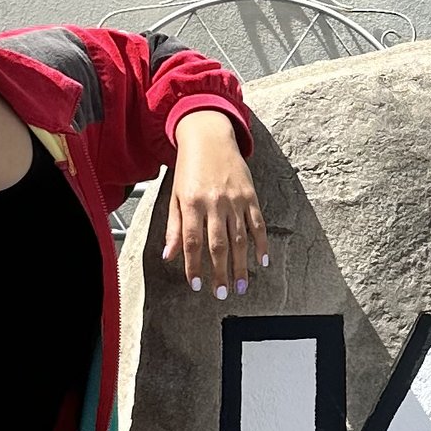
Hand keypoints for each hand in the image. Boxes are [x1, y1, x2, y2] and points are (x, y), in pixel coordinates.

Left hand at [164, 111, 267, 296]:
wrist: (209, 136)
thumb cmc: (188, 168)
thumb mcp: (175, 195)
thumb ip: (173, 227)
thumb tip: (169, 257)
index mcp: (191, 203)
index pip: (193, 242)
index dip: (194, 266)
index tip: (196, 285)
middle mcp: (214, 202)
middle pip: (218, 245)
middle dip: (220, 272)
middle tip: (221, 294)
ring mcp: (235, 199)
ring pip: (240, 238)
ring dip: (241, 265)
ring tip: (240, 286)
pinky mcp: (250, 195)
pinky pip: (258, 224)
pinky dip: (261, 244)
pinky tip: (261, 261)